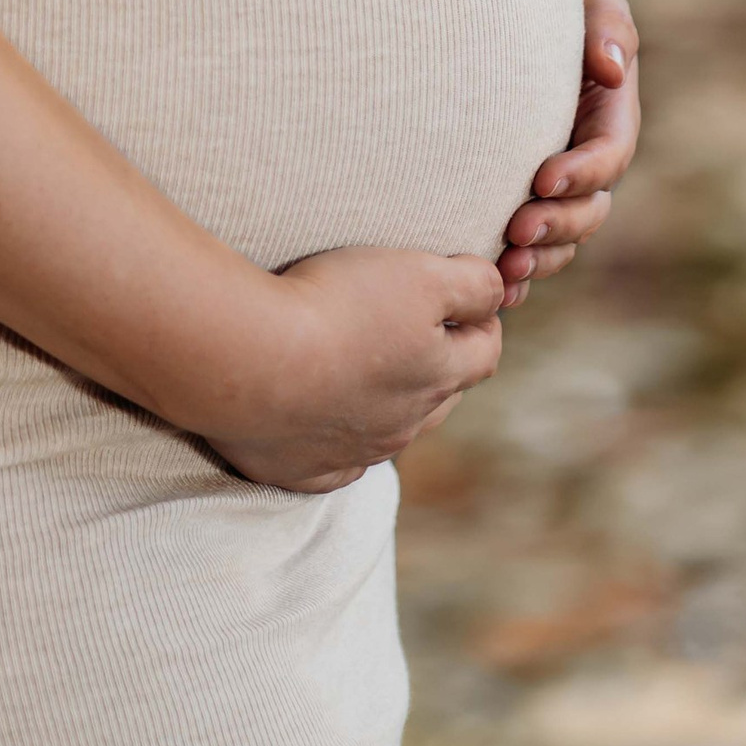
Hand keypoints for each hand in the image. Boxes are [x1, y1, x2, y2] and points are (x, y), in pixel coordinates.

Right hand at [197, 244, 506, 494]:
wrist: (249, 361)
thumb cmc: (335, 307)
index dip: (484, 322)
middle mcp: (403, 425)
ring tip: (369, 370)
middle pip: (441, 399)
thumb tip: (496, 293)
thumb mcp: (419, 274)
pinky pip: (335, 465)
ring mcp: (353, 454)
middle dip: (441, 366)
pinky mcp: (304, 470)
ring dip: (389, 403)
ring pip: (391, 432)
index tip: (470, 301)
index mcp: (436, 377)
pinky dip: (337, 442)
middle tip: (419, 332)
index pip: (485, 353)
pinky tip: (321, 420)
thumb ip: (473, 284)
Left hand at [500, 0, 640, 308]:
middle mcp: (588, 162)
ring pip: (563, 241)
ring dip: (539, 261)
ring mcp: (558, 190)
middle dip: (557, 226)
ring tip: (504, 270)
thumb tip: (612, 69)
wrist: (498, 18)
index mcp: (609, 117)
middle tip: (517, 231)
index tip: (542, 178)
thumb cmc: (549, 1)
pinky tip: (494, 291)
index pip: (608, 156)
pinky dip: (518, 276)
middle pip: (589, 211)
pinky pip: (531, 253)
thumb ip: (608, 24)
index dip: (581, 173)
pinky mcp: (522, 205)